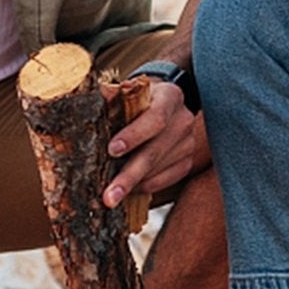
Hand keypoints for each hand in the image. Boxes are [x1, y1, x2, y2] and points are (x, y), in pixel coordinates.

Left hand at [102, 77, 207, 207]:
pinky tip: (128, 190)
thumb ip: (115, 96)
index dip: (134, 135)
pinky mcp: (186, 162)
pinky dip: (144, 187)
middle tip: (109, 196)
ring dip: (133, 185)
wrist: (161, 105)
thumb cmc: (138, 100)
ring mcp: (187, 143)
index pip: (155, 118)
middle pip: (155, 151)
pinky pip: (164, 181)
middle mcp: (183, 120)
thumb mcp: (128, 92)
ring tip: (111, 196)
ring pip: (158, 170)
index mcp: (170, 97)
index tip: (112, 150)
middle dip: (129, 175)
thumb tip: (101, 93)